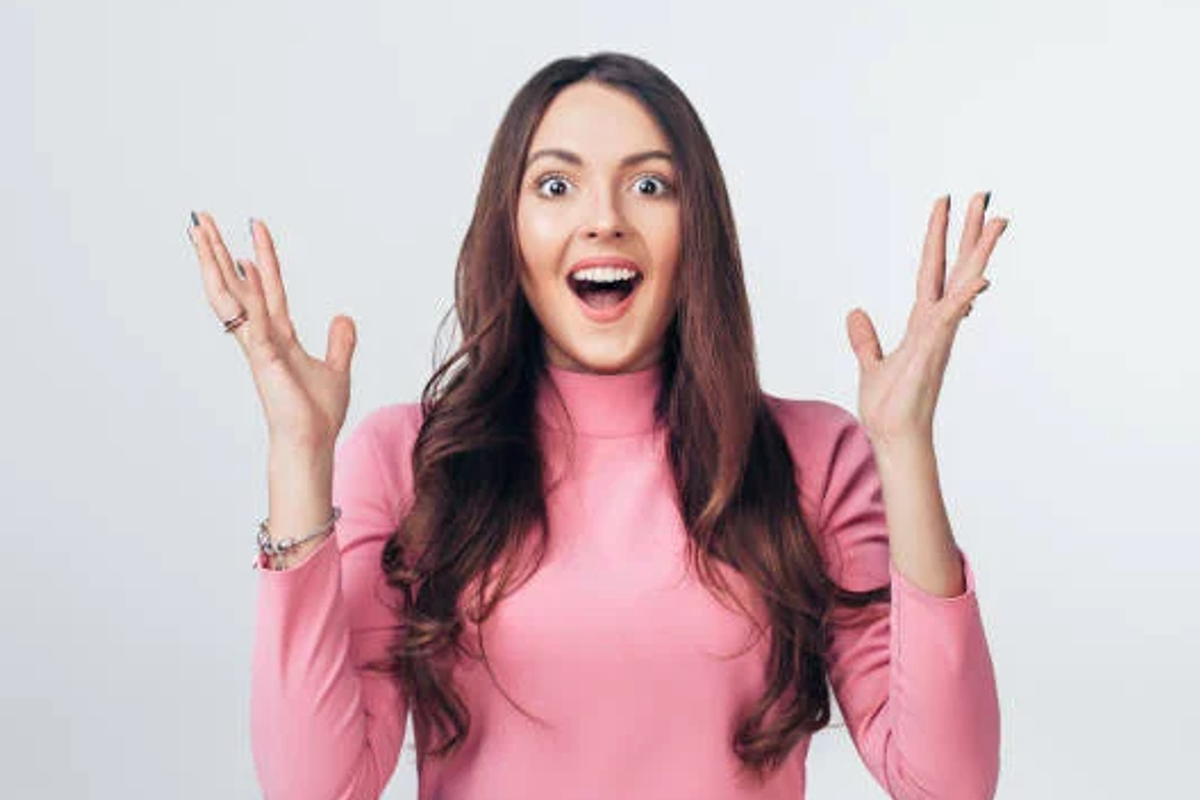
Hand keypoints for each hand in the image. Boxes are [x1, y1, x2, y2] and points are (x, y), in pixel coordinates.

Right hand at [188, 212, 356, 450]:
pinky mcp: (265, 359)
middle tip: (203, 218)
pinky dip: (249, 297)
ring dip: (215, 264)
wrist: (312, 442)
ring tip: (201, 232)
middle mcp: (262, 336)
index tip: (255, 228)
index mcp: (277, 336)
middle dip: (219, 252)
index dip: (263, 257)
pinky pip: (254, 321)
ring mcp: (259, 346)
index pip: (268, 287)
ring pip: (232, 296)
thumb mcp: (336, 369)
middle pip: (237, 284)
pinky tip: (242, 269)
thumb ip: (339, 343)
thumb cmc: (317, 414)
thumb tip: (343, 317)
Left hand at [845, 192, 1007, 446]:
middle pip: (957, 268)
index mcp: (922, 323)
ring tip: (998, 219)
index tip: (945, 206)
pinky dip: (965, 299)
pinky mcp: (933, 351)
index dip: (937, 238)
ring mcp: (939, 335)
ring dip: (979, 253)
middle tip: (984, 195)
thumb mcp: (870, 364)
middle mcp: (937, 323)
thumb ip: (865, 339)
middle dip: (969, 232)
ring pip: (964, 284)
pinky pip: (952, 319)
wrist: (892, 437)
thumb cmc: (889, 407)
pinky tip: (981, 280)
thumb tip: (855, 313)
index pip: (932, 271)